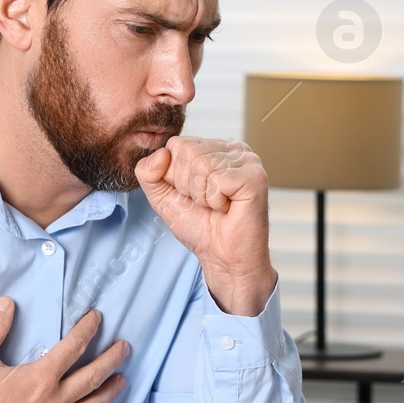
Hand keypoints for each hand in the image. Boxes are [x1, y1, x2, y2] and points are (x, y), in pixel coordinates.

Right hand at [0, 298, 128, 402]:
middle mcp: (55, 401)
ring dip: (111, 392)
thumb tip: (6, 303)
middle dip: (112, 359)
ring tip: (122, 382)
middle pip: (94, 376)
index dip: (88, 329)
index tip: (97, 318)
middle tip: (124, 348)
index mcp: (41, 377)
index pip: (73, 346)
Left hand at [135, 137, 275, 315]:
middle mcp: (233, 149)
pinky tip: (228, 208)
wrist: (222, 257)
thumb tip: (162, 153)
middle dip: (187, 186)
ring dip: (202, 196)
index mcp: (213, 148)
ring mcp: (247, 160)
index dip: (174, 176)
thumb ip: (148, 173)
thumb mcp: (162, 197)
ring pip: (201, 164)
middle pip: (187, 151)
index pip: (176, 144)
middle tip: (206, 203)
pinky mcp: (255, 176)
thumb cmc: (199, 227)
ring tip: (218, 206)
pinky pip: (217, 180)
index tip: (192, 196)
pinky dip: (215, 201)